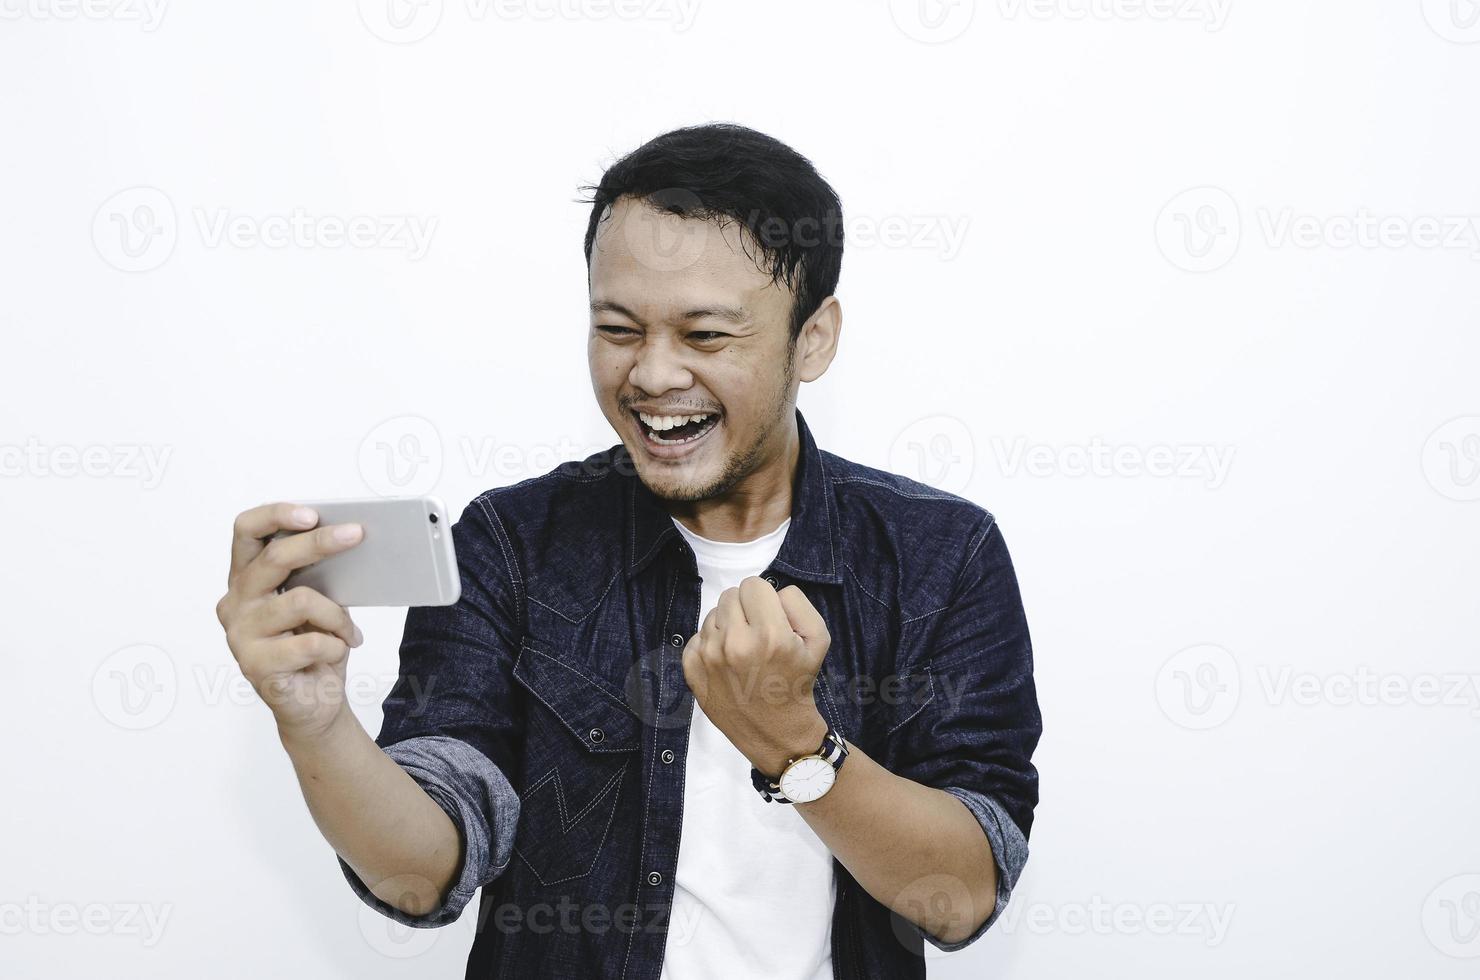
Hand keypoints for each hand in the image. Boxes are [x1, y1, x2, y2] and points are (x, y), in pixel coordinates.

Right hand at [214, 502, 365, 741]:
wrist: (315, 702)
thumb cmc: (315, 645)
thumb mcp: (319, 600)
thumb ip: (317, 573)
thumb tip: (347, 538)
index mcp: (246, 579)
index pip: (245, 531)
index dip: (276, 516)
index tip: (312, 514)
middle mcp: (235, 602)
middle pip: (273, 559)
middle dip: (319, 543)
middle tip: (356, 534)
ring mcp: (240, 634)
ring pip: (301, 600)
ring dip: (336, 614)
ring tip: (347, 630)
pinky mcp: (254, 665)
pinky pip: (310, 642)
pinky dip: (336, 644)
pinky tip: (338, 651)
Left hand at [681, 576, 829, 775]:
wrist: (776, 732)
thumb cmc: (797, 683)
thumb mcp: (818, 639)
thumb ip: (797, 603)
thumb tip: (770, 592)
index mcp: (769, 635)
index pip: (753, 584)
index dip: (765, 599)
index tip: (771, 618)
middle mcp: (735, 645)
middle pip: (730, 595)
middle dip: (746, 609)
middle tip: (758, 634)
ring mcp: (709, 658)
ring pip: (712, 614)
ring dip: (728, 626)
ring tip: (744, 651)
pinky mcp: (692, 670)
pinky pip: (697, 635)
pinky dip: (711, 644)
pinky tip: (728, 663)